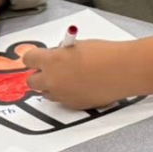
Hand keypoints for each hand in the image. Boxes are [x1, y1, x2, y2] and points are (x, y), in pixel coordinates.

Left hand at [20, 38, 140, 109]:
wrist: (124, 70)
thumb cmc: (104, 54)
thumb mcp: (77, 46)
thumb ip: (62, 53)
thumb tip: (57, 57)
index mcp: (51, 60)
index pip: (29, 59)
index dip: (35, 58)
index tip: (39, 57)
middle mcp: (52, 80)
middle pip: (32, 81)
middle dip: (40, 75)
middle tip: (52, 69)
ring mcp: (62, 95)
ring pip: (46, 93)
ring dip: (52, 86)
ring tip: (70, 78)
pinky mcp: (73, 105)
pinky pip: (62, 100)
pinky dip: (67, 94)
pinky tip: (81, 86)